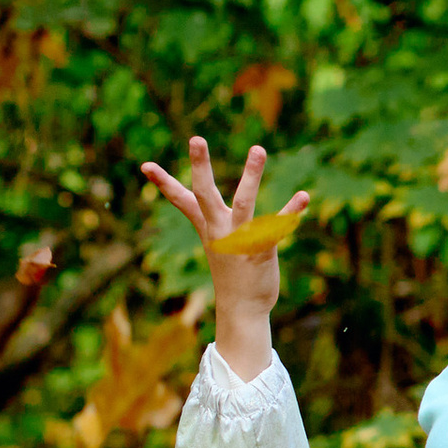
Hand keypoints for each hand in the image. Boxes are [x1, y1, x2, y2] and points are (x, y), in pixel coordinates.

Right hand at [141, 138, 302, 384]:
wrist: (241, 309)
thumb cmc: (230, 269)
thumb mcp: (213, 239)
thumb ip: (206, 216)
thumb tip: (192, 203)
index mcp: (208, 225)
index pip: (181, 199)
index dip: (163, 182)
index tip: (145, 165)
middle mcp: (220, 229)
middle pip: (204, 193)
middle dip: (200, 166)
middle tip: (196, 138)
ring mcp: (240, 239)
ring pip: (244, 203)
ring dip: (251, 176)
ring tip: (258, 148)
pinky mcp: (262, 250)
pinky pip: (276, 226)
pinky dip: (290, 211)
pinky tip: (303, 196)